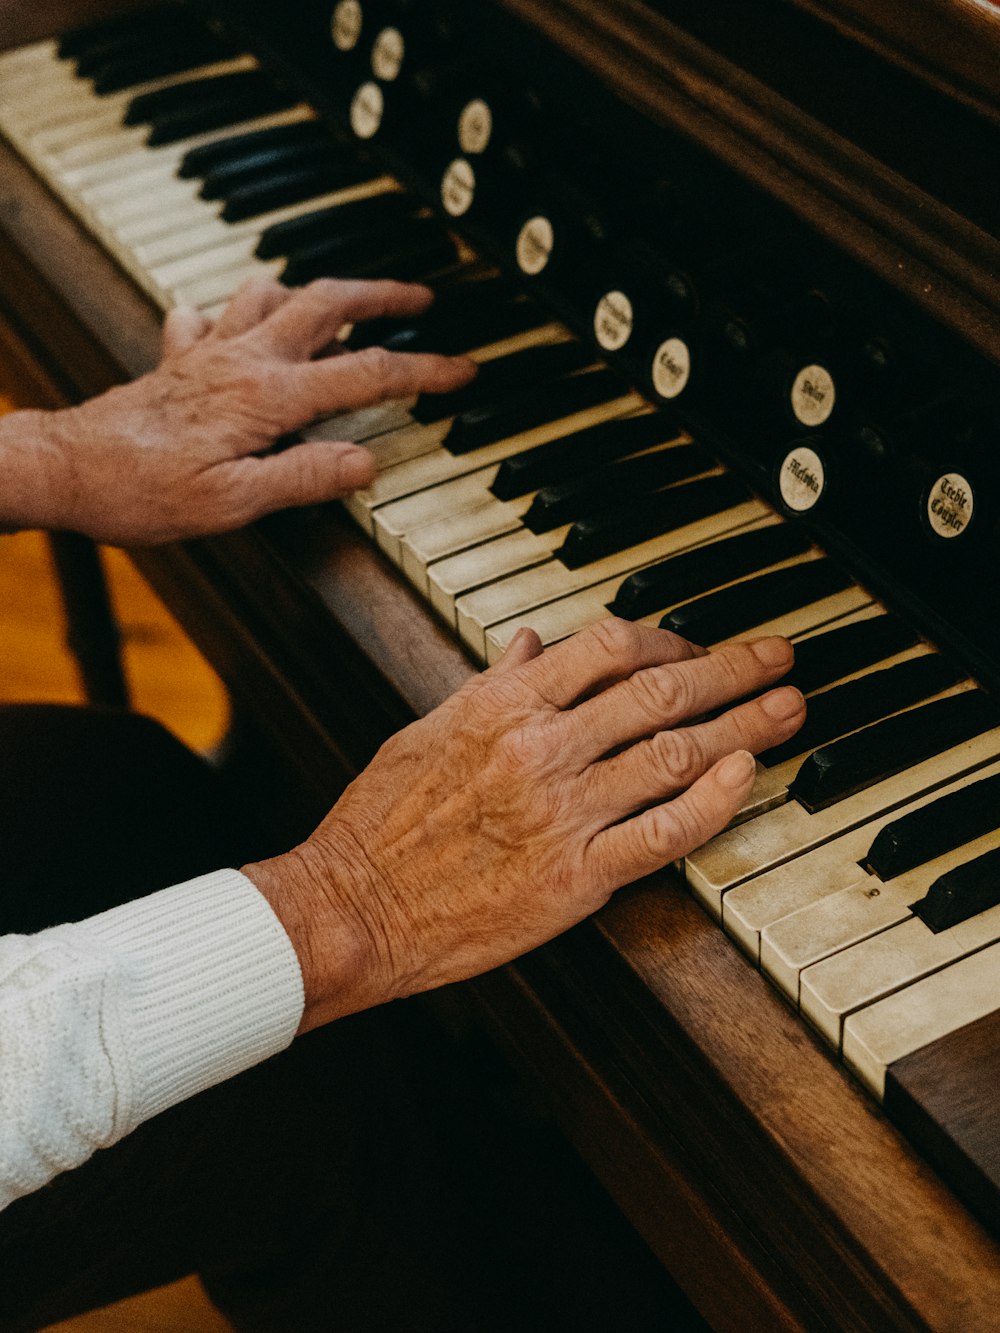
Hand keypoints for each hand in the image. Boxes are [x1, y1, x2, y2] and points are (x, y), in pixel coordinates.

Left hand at [0, 277, 473, 544]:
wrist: (65, 470)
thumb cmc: (141, 492)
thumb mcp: (233, 503)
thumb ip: (304, 478)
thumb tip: (365, 462)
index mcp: (267, 397)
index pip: (366, 374)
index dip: (423, 370)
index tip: (463, 368)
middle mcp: (241, 361)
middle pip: (326, 303)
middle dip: (381, 295)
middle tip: (419, 298)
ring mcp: (208, 354)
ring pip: (271, 294)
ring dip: (314, 290)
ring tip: (342, 301)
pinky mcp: (177, 360)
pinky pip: (211, 315)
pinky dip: (235, 309)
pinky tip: (238, 321)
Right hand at [243, 620, 804, 1030]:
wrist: (353, 907)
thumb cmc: (381, 822)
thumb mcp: (429, 729)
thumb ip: (491, 683)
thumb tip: (533, 642)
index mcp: (504, 706)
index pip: (608, 647)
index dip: (669, 639)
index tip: (696, 647)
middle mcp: (541, 748)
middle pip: (660, 691)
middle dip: (731, 670)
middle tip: (778, 659)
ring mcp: (563, 812)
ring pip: (675, 754)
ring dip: (743, 726)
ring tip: (789, 709)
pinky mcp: (575, 877)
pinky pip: (662, 833)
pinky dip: (712, 802)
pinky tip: (747, 777)